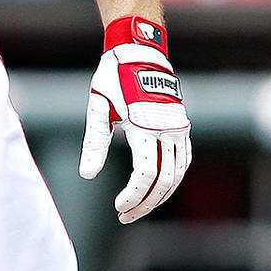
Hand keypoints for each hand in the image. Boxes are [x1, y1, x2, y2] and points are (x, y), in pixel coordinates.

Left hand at [80, 17, 190, 222]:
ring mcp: (179, 130)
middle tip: (125, 216)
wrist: (139, 53)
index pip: (145, 174)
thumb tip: (87, 175)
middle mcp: (167, 131)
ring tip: (137, 208)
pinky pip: (183, 162)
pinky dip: (172, 180)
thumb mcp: (98, 107)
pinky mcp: (183, 128)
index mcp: (145, 126)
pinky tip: (156, 189)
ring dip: (159, 196)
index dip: (133, 196)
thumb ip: (94, 142)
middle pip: (163, 181)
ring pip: (177, 175)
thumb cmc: (113, 79)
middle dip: (145, 203)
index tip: (118, 208)